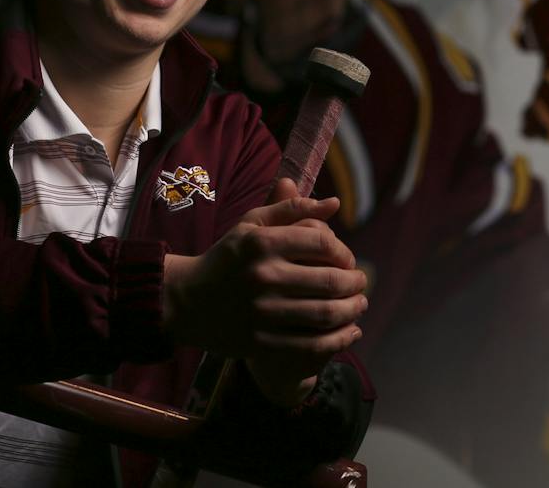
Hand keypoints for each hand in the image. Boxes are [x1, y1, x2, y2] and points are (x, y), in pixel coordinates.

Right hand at [162, 178, 367, 404]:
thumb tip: (334, 203)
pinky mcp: (261, 342)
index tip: (348, 259)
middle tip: (362, 283)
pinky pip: (312, 345)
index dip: (344, 251)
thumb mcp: (251, 225)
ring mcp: (262, 312)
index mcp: (262, 243)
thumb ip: (291, 208)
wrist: (186, 301)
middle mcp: (263, 276)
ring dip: (353, 310)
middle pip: (330, 281)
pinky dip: (339, 340)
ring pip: (325, 314)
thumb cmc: (226, 257)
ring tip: (359, 305)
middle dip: (356, 283)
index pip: (322, 243)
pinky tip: (351, 332)